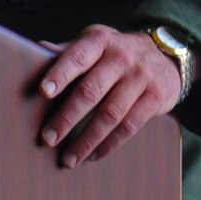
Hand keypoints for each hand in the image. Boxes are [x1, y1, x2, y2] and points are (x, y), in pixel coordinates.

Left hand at [35, 24, 181, 168]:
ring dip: (87, 139)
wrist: (166, 54)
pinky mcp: (155, 97)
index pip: (78, 56)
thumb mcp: (95, 44)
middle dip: (67, 117)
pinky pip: (130, 125)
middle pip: (92, 90)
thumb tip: (33, 51)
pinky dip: (109, 144)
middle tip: (48, 138)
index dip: (61, 73)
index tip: (43, 91)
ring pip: (111, 113)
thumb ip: (68, 52)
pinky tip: (93, 155)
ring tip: (68, 159)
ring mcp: (141, 77)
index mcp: (101, 41)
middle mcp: (122, 57)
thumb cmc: (116, 53)